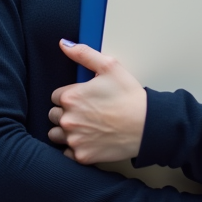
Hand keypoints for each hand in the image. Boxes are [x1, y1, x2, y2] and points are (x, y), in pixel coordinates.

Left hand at [48, 40, 146, 164]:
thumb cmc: (130, 97)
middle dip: (66, 113)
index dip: (70, 97)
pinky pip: (67, 153)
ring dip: (66, 132)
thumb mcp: (109, 66)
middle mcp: (68, 119)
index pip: (56, 96)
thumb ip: (83, 54)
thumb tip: (64, 44)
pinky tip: (90, 140)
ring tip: (86, 127)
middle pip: (54, 116)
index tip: (83, 99)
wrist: (147, 126)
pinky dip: (75, 148)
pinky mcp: (82, 156)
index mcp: (70, 97)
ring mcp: (74, 140)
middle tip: (87, 113)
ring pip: (56, 135)